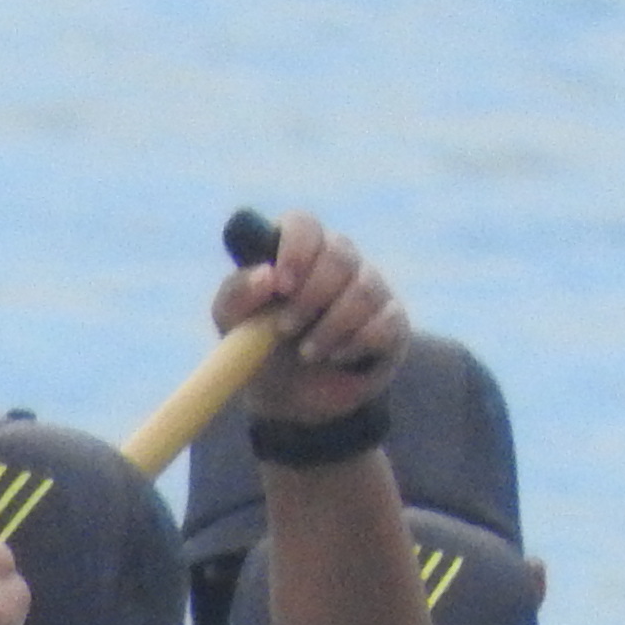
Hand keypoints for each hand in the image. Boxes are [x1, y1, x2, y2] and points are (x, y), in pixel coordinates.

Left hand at [226, 210, 410, 428]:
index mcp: (298, 251)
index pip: (303, 224)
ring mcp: (370, 287)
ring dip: (330, 327)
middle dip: (309, 297)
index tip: (281, 285)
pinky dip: (356, 343)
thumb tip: (266, 275)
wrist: (290, 400)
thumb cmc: (259, 348)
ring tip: (308, 353)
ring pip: (364, 290)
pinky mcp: (392, 321)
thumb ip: (236, 295)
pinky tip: (338, 357)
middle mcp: (338, 260)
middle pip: (338, 255)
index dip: (294, 249)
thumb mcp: (233, 325)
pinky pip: (384, 322)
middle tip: (284, 329)